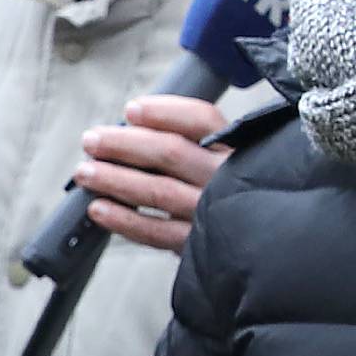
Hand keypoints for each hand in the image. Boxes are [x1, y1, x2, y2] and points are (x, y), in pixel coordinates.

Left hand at [73, 95, 229, 254]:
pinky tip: (99, 209)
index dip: (163, 111)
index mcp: (240, 150)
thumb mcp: (240, 161)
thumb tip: (136, 129)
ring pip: (157, 191)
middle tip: (92, 141)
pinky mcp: (199, 244)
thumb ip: (199, 145)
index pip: (201, 120)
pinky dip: (124, 220)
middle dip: (124, 143)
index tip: (131, 110)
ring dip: (114, 179)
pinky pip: (155, 232)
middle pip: (170, 152)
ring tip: (86, 172)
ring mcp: (213, 212)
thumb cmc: (242, 193)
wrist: (269, 245)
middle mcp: (227, 179)